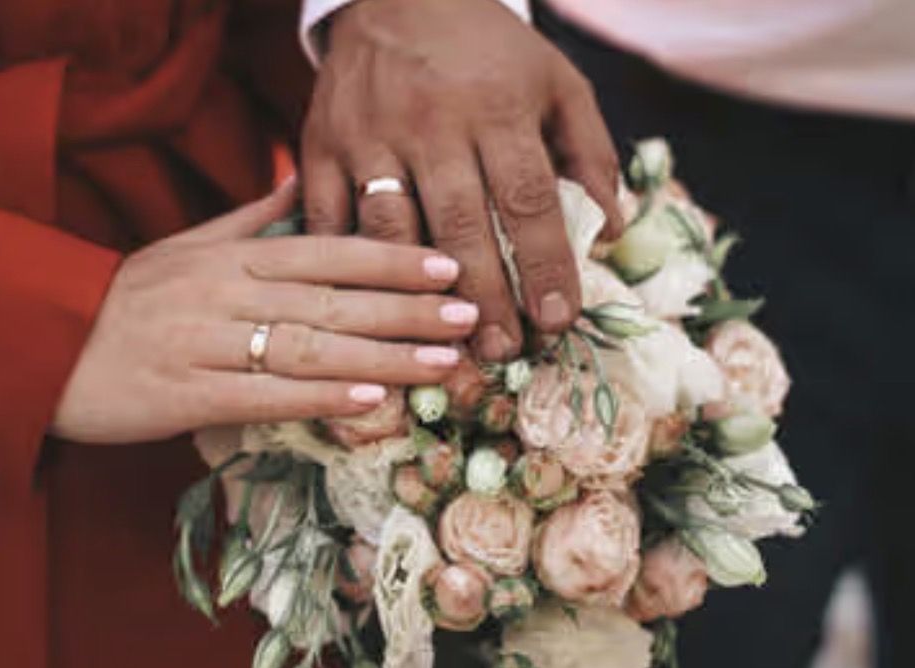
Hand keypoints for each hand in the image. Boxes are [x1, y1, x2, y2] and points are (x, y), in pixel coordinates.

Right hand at [52, 179, 477, 442]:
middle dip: (406, 308)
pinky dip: (319, 398)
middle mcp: (225, 293)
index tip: (447, 265)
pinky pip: (263, 395)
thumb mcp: (186, 246)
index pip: (326, 250)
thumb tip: (300, 180)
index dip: (390, 258)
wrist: (43, 346)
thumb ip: (249, 218)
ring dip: (382, 356)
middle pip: (331, 299)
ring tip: (442, 362)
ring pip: (308, 347)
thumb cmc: (128, 299)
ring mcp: (205, 343)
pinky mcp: (185, 394)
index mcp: (231, 256)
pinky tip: (370, 402)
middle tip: (469, 315)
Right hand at [301, 0, 622, 360]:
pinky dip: (348, 266)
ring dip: (416, 295)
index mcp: (498, 105)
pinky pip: (328, 217)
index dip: (546, 265)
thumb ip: (590, 152)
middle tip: (503, 352)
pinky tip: (368, 308)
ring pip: (392, 230)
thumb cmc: (487, 49)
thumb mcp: (556, 81)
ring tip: (443, 345)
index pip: (529, 199)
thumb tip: (613, 229)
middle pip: (461, 225)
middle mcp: (432, 121)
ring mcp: (369, 135)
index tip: (558, 320)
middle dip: (486, 297)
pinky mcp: (321, 145)